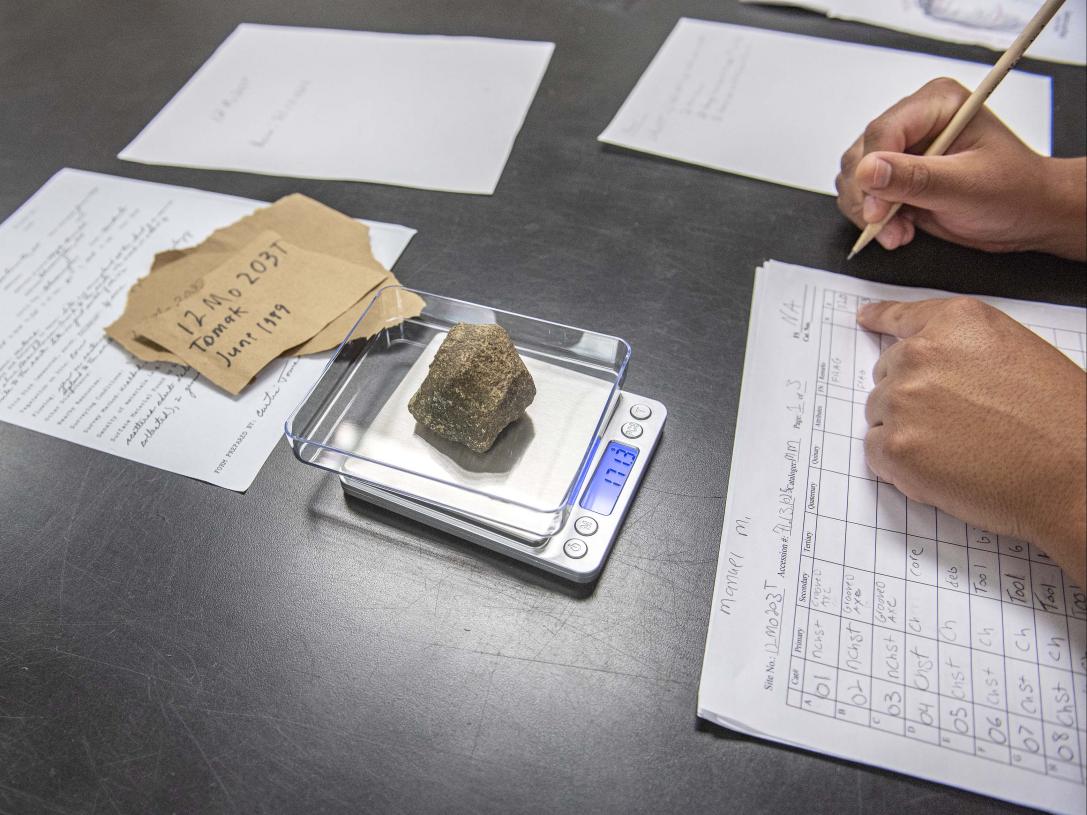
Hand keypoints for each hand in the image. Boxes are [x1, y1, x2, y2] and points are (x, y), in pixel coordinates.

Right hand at [836, 78, 1086, 260]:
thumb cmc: (1015, 192)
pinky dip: (873, 219)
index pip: (882, 132)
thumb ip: (916, 178)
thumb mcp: (967, 186)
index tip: (879, 211)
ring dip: (869, 212)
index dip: (872, 174)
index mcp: (938, 104)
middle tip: (889, 227)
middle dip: (869, 199)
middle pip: (861, 156)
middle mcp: (915, 122)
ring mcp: (903, 151)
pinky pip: (863, 195)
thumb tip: (868, 170)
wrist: (1028, 215)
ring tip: (899, 231)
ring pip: (855, 178)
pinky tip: (899, 229)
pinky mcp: (896, 177)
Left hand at [860, 296, 1086, 582]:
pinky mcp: (894, 447)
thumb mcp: (1015, 354)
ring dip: (907, 431)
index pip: (900, 317)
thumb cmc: (1059, 420)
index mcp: (955, 322)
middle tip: (957, 422)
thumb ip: (961, 348)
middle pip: (887, 374)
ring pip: (880, 414)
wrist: (1076, 475)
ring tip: (960, 448)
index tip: (865, 319)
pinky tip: (944, 469)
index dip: (882, 321)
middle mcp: (920, 353)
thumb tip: (924, 357)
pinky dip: (900, 465)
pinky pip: (876, 452)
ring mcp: (902, 400)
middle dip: (912, 396)